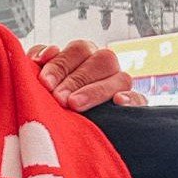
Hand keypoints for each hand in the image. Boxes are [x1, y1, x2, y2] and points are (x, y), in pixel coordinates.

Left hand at [27, 40, 147, 110]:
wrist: (62, 128)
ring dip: (96, 90)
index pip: (78, 50)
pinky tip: (118, 102)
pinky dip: (131, 99)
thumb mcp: (39, 78)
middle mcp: (104, 65)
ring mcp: (120, 84)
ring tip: (75, 104)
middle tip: (58, 98)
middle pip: (101, 60)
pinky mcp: (133, 105)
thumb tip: (44, 54)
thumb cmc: (47, 95)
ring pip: (121, 78)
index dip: (60, 64)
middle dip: (76, 80)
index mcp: (83, 54)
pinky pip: (140, 99)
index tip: (44, 82)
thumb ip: (37, 62)